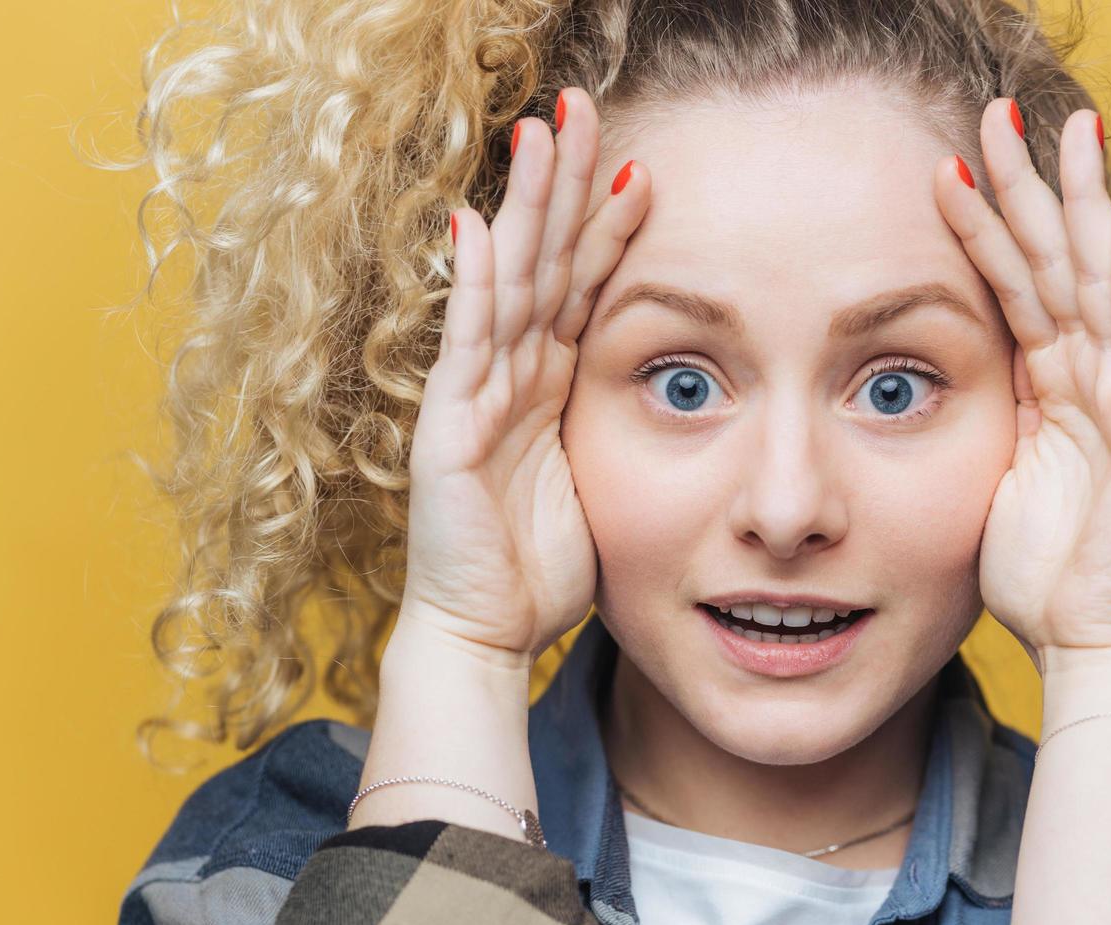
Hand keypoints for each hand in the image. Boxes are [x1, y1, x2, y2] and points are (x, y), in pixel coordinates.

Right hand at [400, 88, 650, 665]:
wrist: (485, 636)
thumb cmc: (542, 571)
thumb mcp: (601, 484)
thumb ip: (613, 429)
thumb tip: (663, 397)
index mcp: (550, 387)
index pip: (581, 286)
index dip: (605, 225)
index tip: (639, 165)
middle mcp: (512, 377)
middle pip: (543, 260)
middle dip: (562, 182)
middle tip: (579, 103)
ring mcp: (475, 396)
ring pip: (509, 283)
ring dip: (526, 208)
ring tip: (540, 132)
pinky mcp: (448, 429)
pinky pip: (466, 346)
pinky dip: (475, 286)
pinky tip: (479, 223)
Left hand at [933, 100, 1110, 674]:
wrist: (1088, 643)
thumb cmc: (1036, 573)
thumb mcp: (986, 479)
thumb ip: (977, 422)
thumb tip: (915, 390)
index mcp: (1050, 388)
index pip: (1014, 289)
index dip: (982, 228)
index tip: (939, 170)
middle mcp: (1093, 379)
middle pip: (1058, 264)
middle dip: (1030, 189)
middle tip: (998, 115)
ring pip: (1101, 281)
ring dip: (1082, 205)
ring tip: (1069, 131)